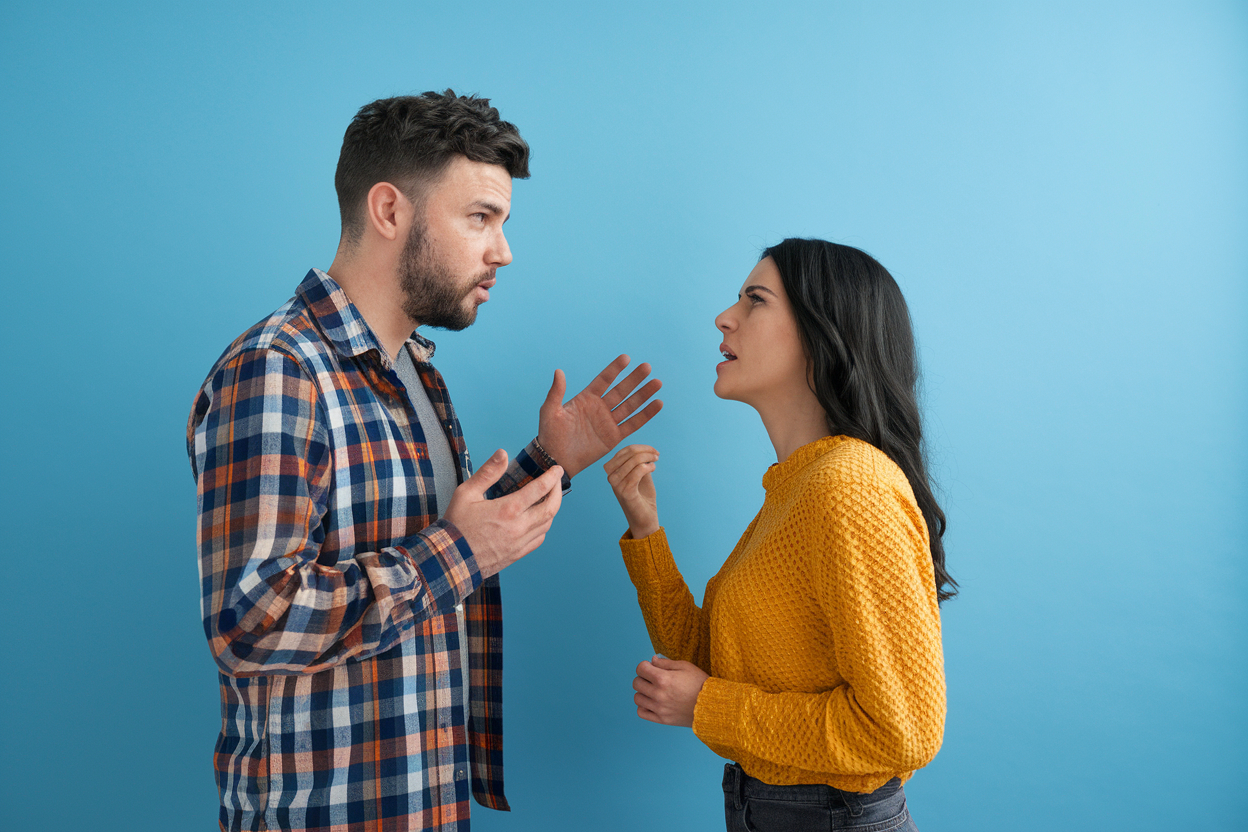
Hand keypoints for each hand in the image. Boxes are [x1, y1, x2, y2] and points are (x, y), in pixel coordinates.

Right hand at [444, 449, 563, 578]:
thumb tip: (503, 453)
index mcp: (508, 509)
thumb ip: (488, 472)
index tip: (557, 469)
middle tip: (557, 481)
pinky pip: (539, 539)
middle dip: (558, 491)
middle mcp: (519, 527)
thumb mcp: (466, 493)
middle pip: (551, 507)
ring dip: (552, 509)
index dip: (552, 477)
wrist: (450, 559)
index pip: (540, 489)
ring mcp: (520, 543)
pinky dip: (544, 526)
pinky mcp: (517, 554)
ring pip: (547, 524)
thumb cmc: (456, 525)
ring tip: (549, 497)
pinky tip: (539, 520)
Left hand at [537, 355, 662, 477]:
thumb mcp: (550, 411)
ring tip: (657, 383)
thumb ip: (556, 392)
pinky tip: (657, 404)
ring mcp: (608, 422)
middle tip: (647, 367)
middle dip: (634, 379)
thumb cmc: (549, 434)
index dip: (614, 370)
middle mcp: (600, 408)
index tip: (626, 358)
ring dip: (644, 394)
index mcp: (586, 399)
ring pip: (630, 405)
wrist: (556, 459)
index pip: (604, 380)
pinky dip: (645, 415)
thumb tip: (559, 371)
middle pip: (621, 390)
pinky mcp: (614, 437)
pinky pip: (633, 424)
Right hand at [604, 445, 659, 537]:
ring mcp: (616, 486)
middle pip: (627, 454)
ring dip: (647, 458)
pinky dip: (647, 467)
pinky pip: (636, 473)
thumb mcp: (641, 476)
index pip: (623, 451)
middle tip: (657, 454)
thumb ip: (639, 463)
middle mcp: (611, 478)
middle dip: (644, 450)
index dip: (640, 448)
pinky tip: (653, 468)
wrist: (645, 519)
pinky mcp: (625, 493)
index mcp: (613, 472)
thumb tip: (643, 450)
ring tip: (656, 461)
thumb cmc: (643, 497)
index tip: (653, 451)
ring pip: (632, 462)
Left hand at [633, 656, 708, 727]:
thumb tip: (652, 660)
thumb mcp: (685, 666)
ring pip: (637, 698)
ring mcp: (659, 708)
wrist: (711, 705)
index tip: (651, 667)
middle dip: (643, 677)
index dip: (644, 666)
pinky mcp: (662, 719)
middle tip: (653, 678)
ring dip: (643, 692)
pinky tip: (652, 702)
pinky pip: (641, 712)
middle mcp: (658, 694)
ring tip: (653, 690)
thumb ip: (665, 663)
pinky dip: (643, 706)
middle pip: (636, 683)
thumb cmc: (699, 683)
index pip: (640, 669)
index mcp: (663, 679)